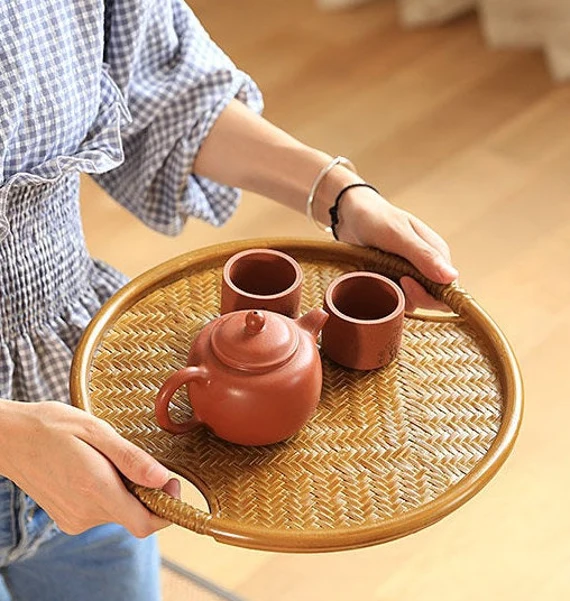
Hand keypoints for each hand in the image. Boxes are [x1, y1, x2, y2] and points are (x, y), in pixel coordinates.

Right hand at [0, 400, 179, 537]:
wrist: (9, 438)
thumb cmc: (52, 427)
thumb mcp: (96, 431)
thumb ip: (131, 458)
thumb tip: (163, 478)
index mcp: (95, 490)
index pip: (145, 523)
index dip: (167, 507)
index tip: (171, 481)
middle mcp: (84, 513)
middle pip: (135, 516)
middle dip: (147, 492)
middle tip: (136, 459)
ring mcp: (73, 519)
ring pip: (120, 512)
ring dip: (126, 490)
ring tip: (108, 459)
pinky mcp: (67, 519)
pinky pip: (102, 511)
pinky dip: (109, 493)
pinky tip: (95, 469)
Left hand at [335, 186, 457, 311]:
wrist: (351, 215)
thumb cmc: (376, 219)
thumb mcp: (398, 235)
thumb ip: (424, 255)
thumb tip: (451, 277)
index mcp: (437, 254)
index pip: (447, 289)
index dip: (430, 295)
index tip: (405, 282)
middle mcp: (427, 267)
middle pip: (431, 300)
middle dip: (411, 297)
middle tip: (388, 281)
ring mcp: (410, 275)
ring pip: (411, 301)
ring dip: (395, 297)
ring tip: (378, 277)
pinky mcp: (394, 280)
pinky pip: (396, 298)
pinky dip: (385, 295)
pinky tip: (373, 281)